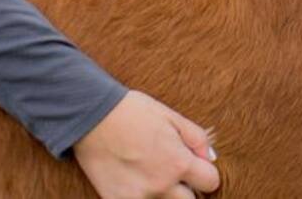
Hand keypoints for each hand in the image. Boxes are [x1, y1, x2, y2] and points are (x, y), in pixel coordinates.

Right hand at [74, 90, 219, 198]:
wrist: (91, 116)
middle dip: (186, 188)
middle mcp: (161, 185)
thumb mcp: (171, 116)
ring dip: (165, 194)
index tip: (195, 167)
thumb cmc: (132, 111)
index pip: (210, 182)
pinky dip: (142, 196)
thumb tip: (211, 159)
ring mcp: (139, 197)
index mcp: (178, 163)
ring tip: (151, 174)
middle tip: (171, 172)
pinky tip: (134, 181)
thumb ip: (197, 138)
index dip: (205, 173)